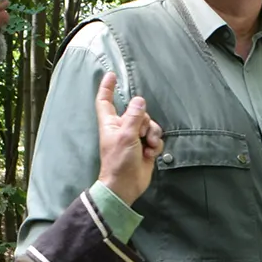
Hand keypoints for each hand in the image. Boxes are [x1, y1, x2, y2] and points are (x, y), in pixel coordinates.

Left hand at [95, 71, 163, 201]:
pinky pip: (155, 137)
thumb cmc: (119, 161)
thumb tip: (139, 100)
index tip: (111, 75)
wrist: (126, 186)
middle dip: (145, 121)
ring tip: (148, 146)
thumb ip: (134, 117)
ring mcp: (134, 138)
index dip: (107, 87)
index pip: (106, 100)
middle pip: (137, 112)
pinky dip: (155, 144)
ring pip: (150, 124)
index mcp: (111, 123)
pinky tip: (151, 154)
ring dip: (153, 134)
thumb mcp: (126, 136)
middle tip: (142, 134)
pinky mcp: (145, 147)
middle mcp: (122, 128)